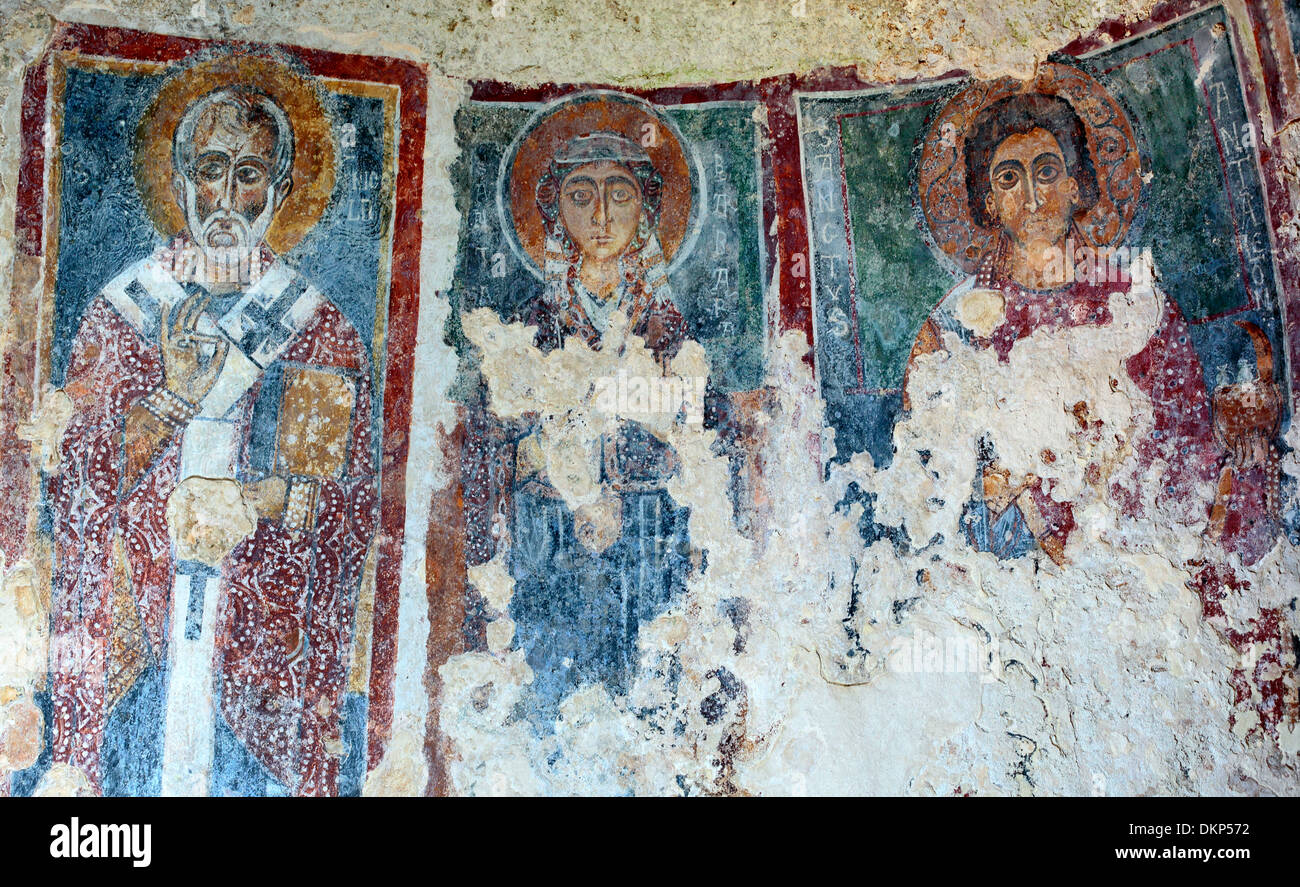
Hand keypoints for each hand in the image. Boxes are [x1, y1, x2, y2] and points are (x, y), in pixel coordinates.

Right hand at [161, 289, 228, 404]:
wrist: (185, 397)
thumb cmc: (200, 386)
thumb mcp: (215, 368)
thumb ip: (220, 354)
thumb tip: (224, 339)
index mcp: (194, 348)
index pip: (199, 329)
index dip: (207, 325)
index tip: (216, 324)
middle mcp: (184, 344)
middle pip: (189, 320)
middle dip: (196, 306)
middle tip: (204, 293)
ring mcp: (175, 345)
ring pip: (180, 321)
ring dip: (186, 308)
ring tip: (195, 295)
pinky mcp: (167, 349)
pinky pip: (164, 330)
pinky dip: (164, 318)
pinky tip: (166, 305)